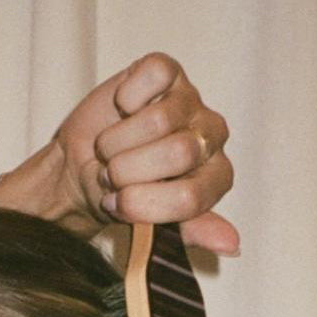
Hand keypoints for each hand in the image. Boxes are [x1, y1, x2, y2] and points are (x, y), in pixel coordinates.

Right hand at [0, 52, 238, 253]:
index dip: (144, 204)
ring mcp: (191, 100)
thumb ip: (190, 231)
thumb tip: (232, 244)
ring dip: (117, 141)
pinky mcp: (168, 71)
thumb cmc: (119, 196)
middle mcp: (212, 137)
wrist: (84, 167)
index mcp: (215, 179)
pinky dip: (126, 96)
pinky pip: (152, 77)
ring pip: (158, 119)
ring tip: (110, 149)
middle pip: (179, 153)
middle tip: (113, 175)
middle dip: (129, 171)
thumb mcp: (149, 224)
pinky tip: (122, 109)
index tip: (118, 205)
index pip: (191, 197)